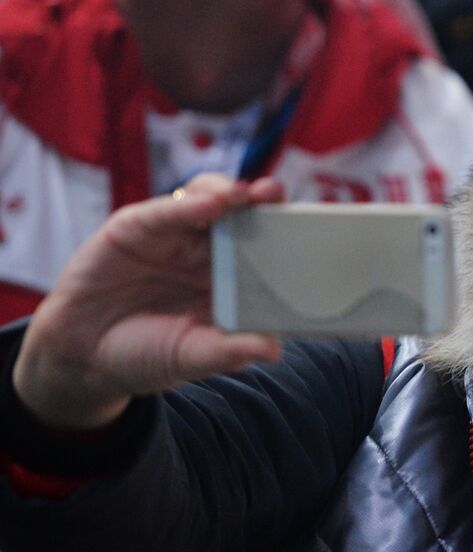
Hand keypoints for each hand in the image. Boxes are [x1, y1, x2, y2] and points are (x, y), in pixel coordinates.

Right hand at [13, 175, 284, 430]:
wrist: (82, 358)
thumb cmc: (146, 355)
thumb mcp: (191, 358)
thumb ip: (228, 351)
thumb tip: (273, 351)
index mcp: (231, 280)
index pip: (267, 249)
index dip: (287, 235)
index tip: (311, 229)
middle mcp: (207, 252)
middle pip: (243, 216)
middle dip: (263, 202)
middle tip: (279, 194)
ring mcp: (174, 236)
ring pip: (208, 201)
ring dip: (231, 193)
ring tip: (248, 195)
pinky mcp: (136, 227)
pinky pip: (164, 211)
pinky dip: (188, 204)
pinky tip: (210, 203)